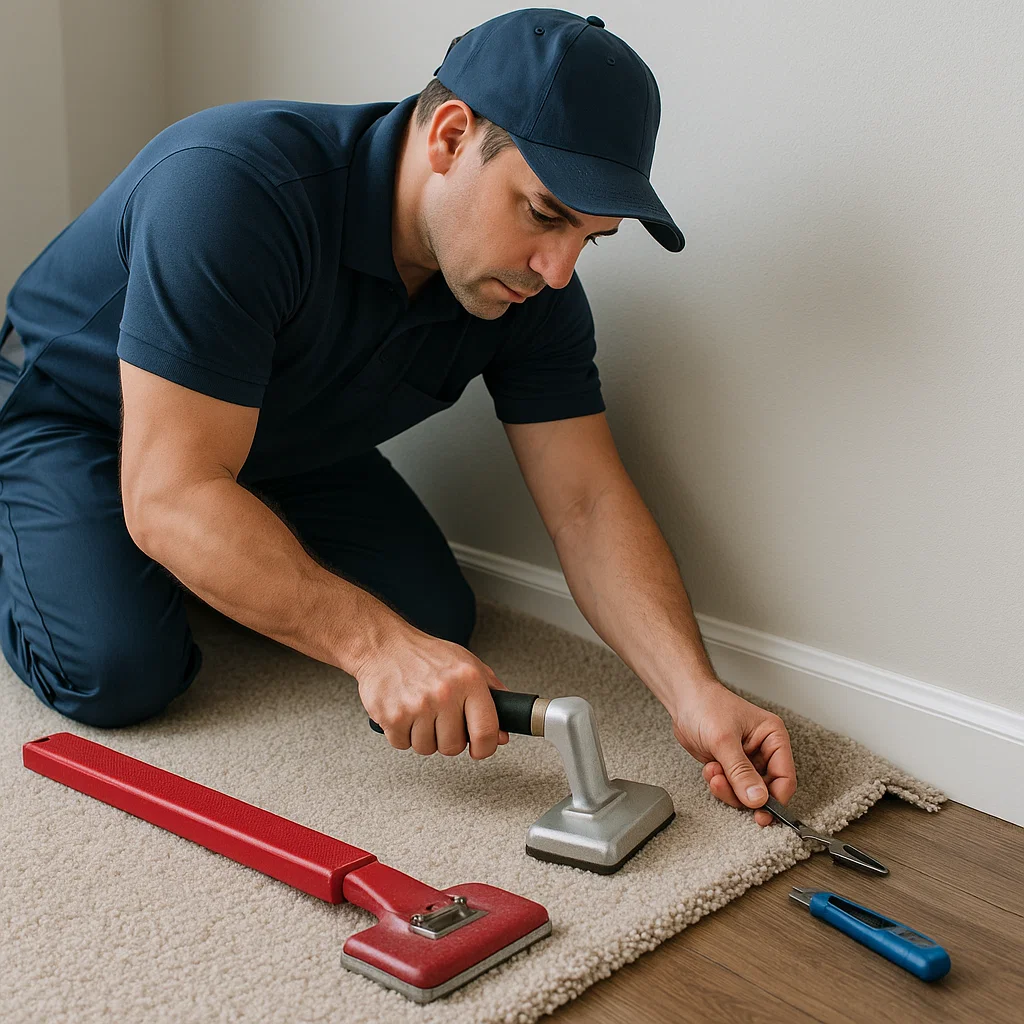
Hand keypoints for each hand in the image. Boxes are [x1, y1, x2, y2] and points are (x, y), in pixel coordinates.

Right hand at [355, 620, 509, 759]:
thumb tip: (503, 731)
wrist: (383, 645)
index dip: (485, 748)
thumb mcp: (467, 663)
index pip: (486, 731)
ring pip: (427, 748)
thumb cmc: (424, 654)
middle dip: (448, 739)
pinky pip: (402, 744)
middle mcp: (444, 693)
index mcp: (468, 680)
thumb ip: (491, 695)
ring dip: (423, 736)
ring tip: (420, 712)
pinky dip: (402, 734)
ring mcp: (417, 705)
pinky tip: (404, 712)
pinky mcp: (392, 715)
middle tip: (440, 720)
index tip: (480, 748)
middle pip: (453, 746)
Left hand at [671, 679, 796, 826]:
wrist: (683, 700)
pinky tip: (710, 769)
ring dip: (728, 789)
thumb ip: (740, 772)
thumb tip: (758, 799)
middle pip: (765, 789)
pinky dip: (719, 785)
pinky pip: (731, 787)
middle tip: (725, 786)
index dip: (775, 799)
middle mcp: (764, 750)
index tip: (761, 814)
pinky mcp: (731, 766)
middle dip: (743, 793)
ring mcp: (747, 759)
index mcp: (773, 737)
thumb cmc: (706, 705)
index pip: (785, 778)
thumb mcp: (724, 740)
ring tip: (713, 772)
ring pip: (746, 792)